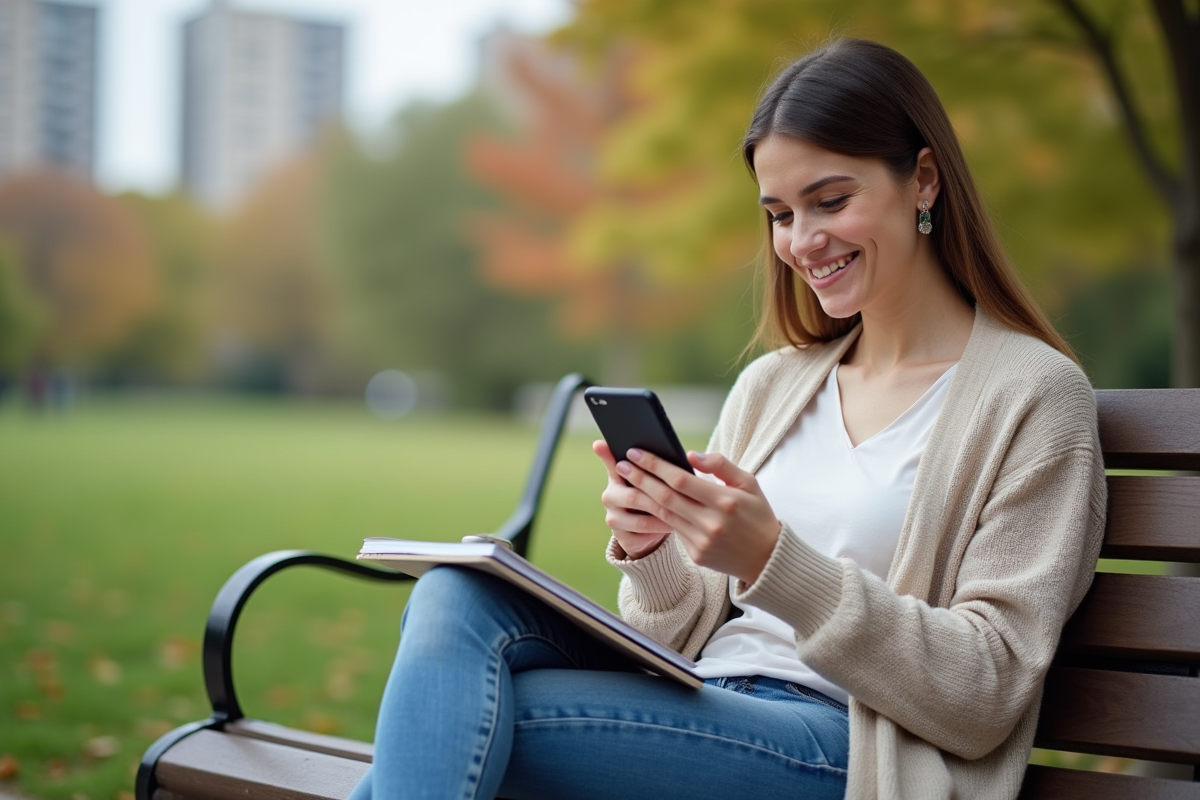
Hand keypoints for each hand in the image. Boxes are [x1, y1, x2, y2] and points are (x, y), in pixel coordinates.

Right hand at [593, 440, 674, 558]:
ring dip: (662, 516)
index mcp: (618, 476)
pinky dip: (658, 530)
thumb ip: (662, 467)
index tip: (600, 444)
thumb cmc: (658, 496)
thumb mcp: (659, 479)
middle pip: (632, 496)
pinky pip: (642, 534)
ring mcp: (613, 517)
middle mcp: (610, 495)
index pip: (612, 463)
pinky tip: (672, 526)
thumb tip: (684, 455)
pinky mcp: (621, 537)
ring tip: (681, 514)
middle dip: (657, 497)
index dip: (606, 455)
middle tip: (679, 496)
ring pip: (639, 518)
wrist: (654, 530)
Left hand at [610, 446, 780, 584]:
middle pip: (665, 497)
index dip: (655, 465)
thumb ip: (721, 465)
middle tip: (622, 464)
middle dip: (640, 478)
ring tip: (627, 480)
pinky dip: (657, 514)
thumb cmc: (758, 515)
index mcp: (726, 502)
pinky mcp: (696, 555)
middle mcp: (711, 523)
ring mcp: (702, 541)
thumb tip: (690, 455)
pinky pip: (672, 530)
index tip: (636, 453)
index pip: (681, 480)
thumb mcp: (750, 483)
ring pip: (663, 514)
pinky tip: (645, 501)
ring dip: (642, 496)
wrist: (767, 559)